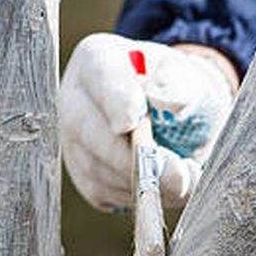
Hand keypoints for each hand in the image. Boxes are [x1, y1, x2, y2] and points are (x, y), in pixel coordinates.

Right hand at [59, 33, 237, 211]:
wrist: (167, 106)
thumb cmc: (174, 85)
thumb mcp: (185, 75)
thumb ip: (181, 88)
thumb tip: (171, 110)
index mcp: (97, 59)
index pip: (101, 77)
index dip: (115, 101)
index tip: (131, 122)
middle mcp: (73, 98)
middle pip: (86, 129)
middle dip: (131, 157)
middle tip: (177, 174)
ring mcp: (71, 138)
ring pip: (95, 168)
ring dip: (140, 182)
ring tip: (184, 179)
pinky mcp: (80, 173)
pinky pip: (101, 192)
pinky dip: (135, 195)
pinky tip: (159, 184)